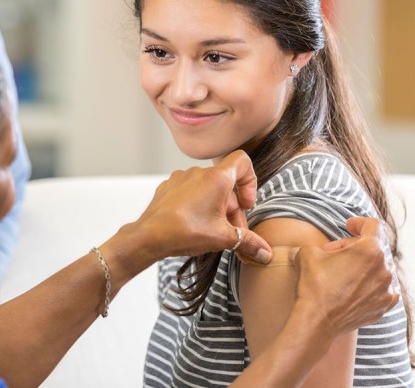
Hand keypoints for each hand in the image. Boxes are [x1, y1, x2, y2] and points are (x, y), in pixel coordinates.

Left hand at [131, 150, 271, 264]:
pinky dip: (197, 205)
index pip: (243, 161)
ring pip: (208, 189)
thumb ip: (248, 242)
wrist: (148, 236)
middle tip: (232, 233)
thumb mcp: (223, 238)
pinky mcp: (168, 187)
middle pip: (226, 184)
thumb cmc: (185, 231)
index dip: (250, 181)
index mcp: (216, 178)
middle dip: (232, 209)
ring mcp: (181, 178)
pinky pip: (190, 191)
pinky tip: (194, 225)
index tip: (245, 204)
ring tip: (212, 231)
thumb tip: (266, 254)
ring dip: (215, 208)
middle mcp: (198, 172)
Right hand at [290, 217, 398, 334]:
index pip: (373, 225)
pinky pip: (382, 289)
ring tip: (342, 273)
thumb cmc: (314, 285)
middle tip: (333, 254)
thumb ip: (315, 246)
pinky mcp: (383, 307)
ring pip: (379, 268)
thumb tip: (308, 250)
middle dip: (353, 247)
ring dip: (362, 266)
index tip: (348, 226)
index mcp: (370, 250)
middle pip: (373, 247)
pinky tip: (355, 288)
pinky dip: (371, 285)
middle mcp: (385, 269)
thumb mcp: (307, 254)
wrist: (317, 321)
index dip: (359, 222)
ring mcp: (387, 290)